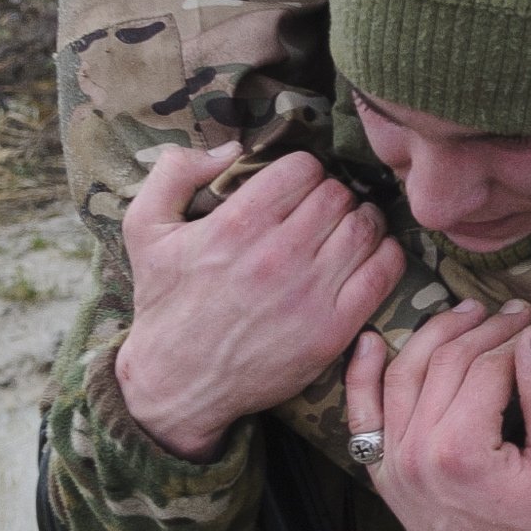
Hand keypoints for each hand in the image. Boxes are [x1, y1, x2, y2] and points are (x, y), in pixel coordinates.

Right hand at [112, 145, 403, 459]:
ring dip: (361, 220)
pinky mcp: (333, 328)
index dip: (303, 171)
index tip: (297, 188)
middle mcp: (277, 254)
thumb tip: (231, 148)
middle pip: (337, 194)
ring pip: (365, 226)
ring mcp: (309, 293)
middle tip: (322, 210)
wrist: (177, 382)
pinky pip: (384, 271)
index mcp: (236, 224)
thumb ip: (175, 172)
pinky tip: (370, 255)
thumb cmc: (164, 304)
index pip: (303, 167)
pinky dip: (386, 254)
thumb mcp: (144, 229)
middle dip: (332, 195)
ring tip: (347, 229)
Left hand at [346, 300, 530, 530]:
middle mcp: (416, 452)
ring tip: (467, 314)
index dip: (518, 338)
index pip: (488, 366)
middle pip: (446, 362)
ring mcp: (392, 463)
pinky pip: (362, 413)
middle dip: (484, 329)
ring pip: (403, 373)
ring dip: (434, 335)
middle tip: (514, 314)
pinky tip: (372, 340)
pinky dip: (361, 374)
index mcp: (461, 451)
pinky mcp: (382, 473)